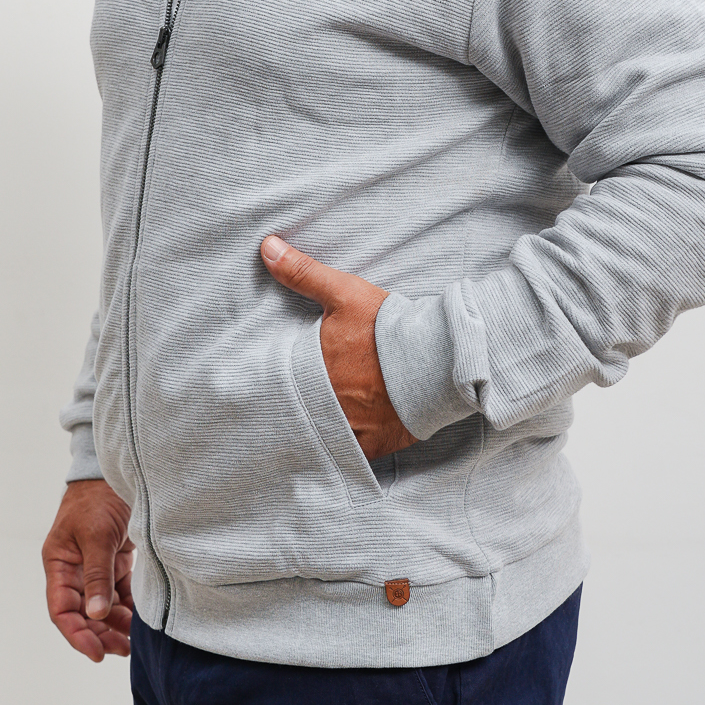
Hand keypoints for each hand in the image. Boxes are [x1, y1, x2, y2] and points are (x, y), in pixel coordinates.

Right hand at [42, 478, 135, 661]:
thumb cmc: (97, 497)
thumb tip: (96, 614)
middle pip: (83, 614)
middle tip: (122, 651)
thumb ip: (97, 575)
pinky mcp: (116, 561)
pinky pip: (119, 593)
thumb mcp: (96, 536)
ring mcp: (95, 566)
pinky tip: (140, 620)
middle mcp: (74, 569)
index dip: (77, 635)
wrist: (119, 469)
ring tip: (134, 641)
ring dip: (116, 625)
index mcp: (59, 563)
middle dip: (100, 635)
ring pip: (102, 607)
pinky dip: (128, 607)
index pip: (62, 610)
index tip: (96, 653)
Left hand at [260, 235, 415, 461]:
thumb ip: (303, 273)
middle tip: (293, 405)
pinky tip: (342, 446)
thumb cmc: (388, 327)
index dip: (276, 381)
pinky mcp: (374, 447)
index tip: (274, 379)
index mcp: (313, 370)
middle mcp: (325, 405)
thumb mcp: (344, 293)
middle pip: (298, 412)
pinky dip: (345, 451)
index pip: (279, 382)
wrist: (438, 359)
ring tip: (317, 425)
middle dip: (297, 407)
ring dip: (319, 430)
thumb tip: (266, 247)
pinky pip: (350, 456)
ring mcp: (349, 430)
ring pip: (321, 437)